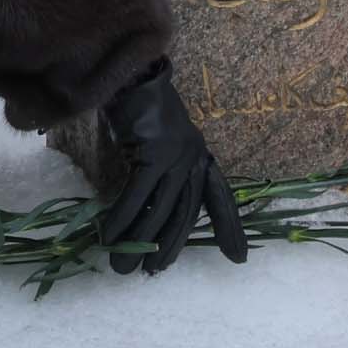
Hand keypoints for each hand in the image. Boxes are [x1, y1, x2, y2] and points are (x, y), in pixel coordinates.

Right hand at [98, 61, 247, 274]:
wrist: (129, 76)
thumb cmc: (140, 110)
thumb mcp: (162, 144)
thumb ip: (165, 174)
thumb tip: (148, 217)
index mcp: (199, 154)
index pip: (219, 196)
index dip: (229, 227)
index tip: (238, 256)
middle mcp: (193, 156)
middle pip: (185, 212)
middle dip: (168, 246)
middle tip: (151, 271)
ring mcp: (176, 155)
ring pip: (159, 210)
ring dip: (138, 241)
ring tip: (122, 265)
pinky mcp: (154, 153)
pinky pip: (136, 196)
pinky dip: (121, 219)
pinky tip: (109, 236)